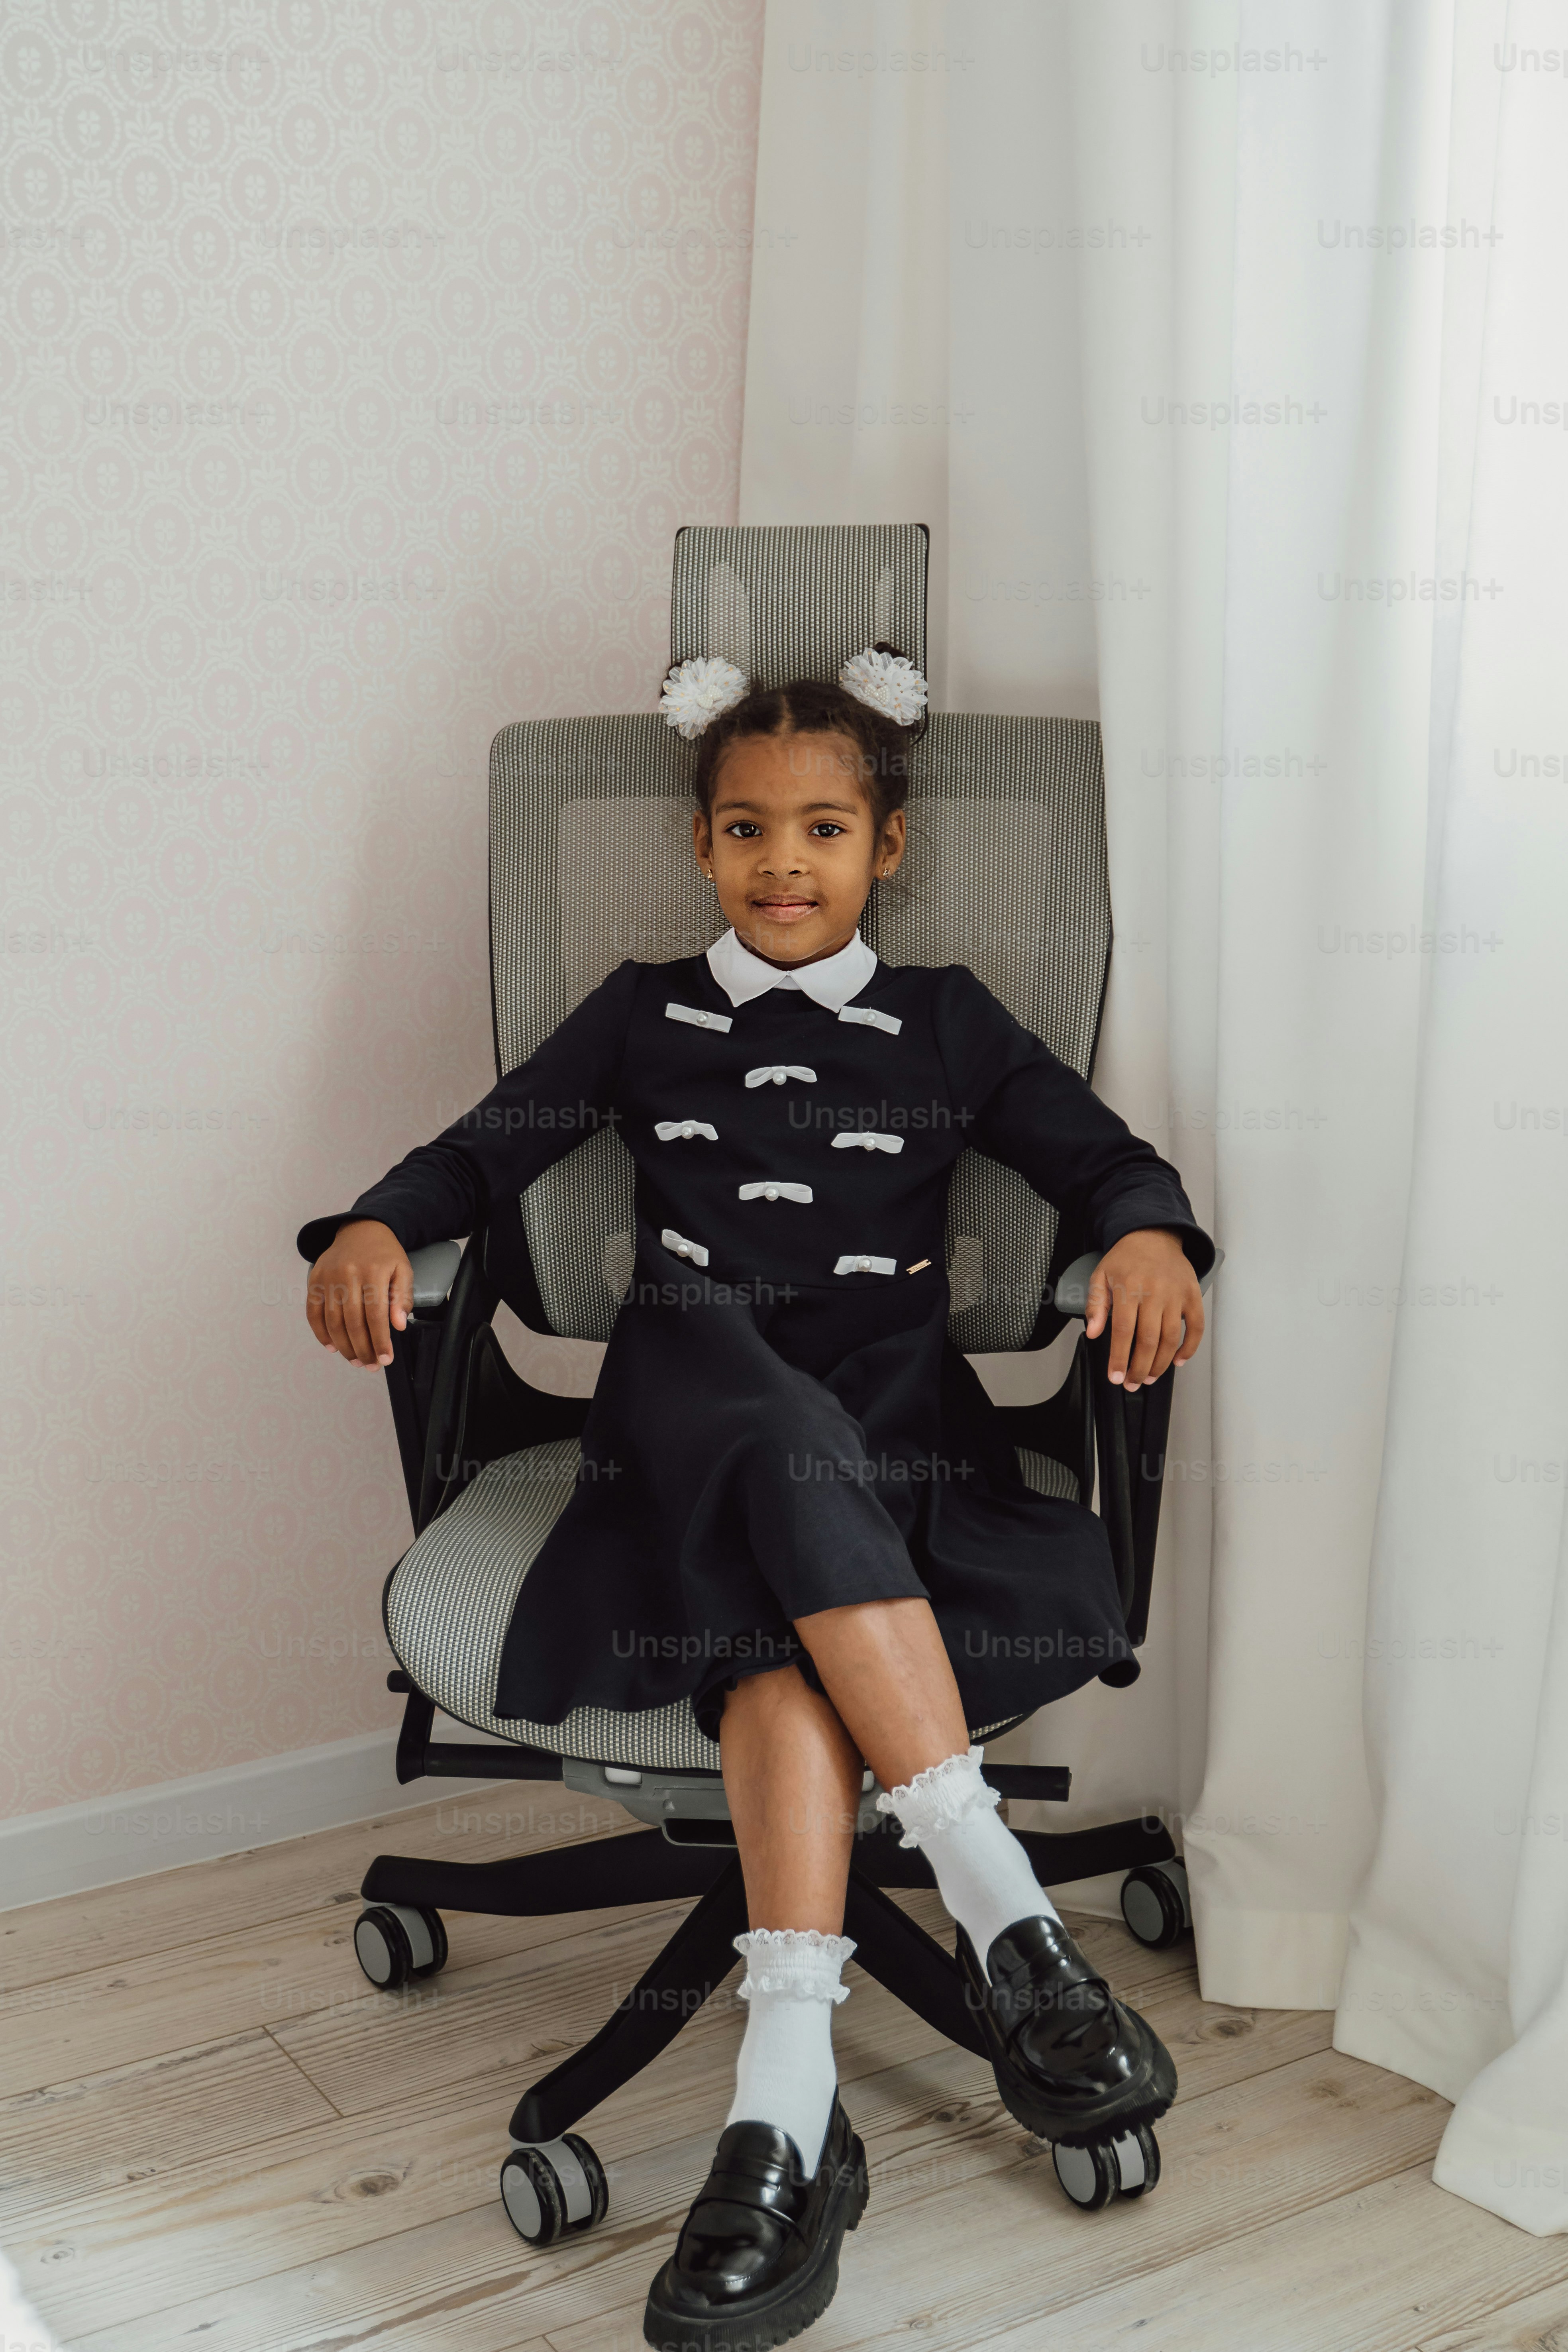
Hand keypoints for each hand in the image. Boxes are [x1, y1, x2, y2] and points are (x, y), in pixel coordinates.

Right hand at [306, 1219, 412, 1367]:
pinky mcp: (314, 1280)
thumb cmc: (384, 1253)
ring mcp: (328, 1278)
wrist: (361, 1229)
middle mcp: (348, 1275)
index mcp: (373, 1272)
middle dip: (362, 1349)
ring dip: (344, 1347)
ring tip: (355, 1360)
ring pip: (333, 1321)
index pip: (375, 1316)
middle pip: (353, 1323)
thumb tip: (398, 1325)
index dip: (380, 1341)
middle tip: (371, 1365)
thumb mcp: (403, 1270)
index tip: (385, 1359)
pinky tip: (332, 1347)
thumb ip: (402, 1297)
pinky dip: (320, 1333)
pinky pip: (313, 1312)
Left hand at [1084, 1229, 1203, 1391]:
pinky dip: (1190, 1347)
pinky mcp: (1193, 1295)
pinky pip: (1196, 1326)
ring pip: (1171, 1338)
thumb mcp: (1101, 1275)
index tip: (1116, 1377)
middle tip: (1133, 1383)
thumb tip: (1092, 1332)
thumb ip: (1095, 1305)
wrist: (1154, 1234)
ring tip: (1150, 1377)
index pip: (1124, 1332)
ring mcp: (1176, 1295)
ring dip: (1162, 1364)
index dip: (1120, 1358)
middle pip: (1149, 1340)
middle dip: (1140, 1368)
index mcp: (1129, 1288)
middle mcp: (1154, 1292)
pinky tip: (1178, 1361)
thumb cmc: (1126, 1257)